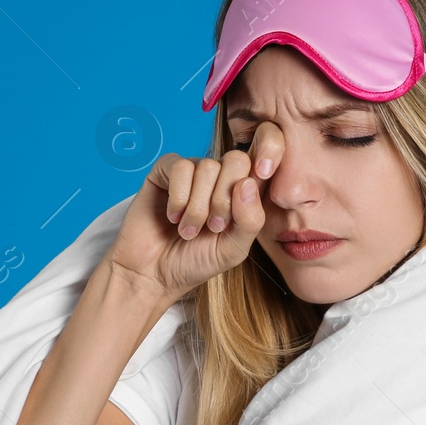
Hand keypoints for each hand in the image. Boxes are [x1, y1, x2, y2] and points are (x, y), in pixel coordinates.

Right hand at [107, 121, 283, 303]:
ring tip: (189, 231)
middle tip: (215, 226)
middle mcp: (220, 177)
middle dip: (226, 198)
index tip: (265, 171)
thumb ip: (251, 219)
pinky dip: (178, 197)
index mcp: (244, 192)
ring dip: (198, 207)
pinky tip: (173, 217)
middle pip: (237, 159)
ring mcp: (192, 172)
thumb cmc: (196, 262)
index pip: (266, 156)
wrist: (154, 274)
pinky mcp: (165, 171)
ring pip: (207, 166)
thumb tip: (247, 183)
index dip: (271, 150)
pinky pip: (180, 166)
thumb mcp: (234, 249)